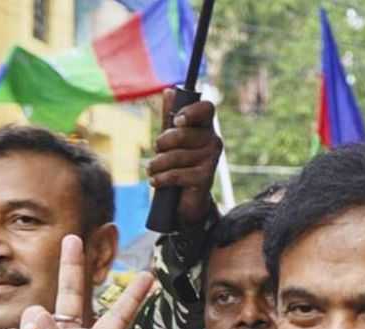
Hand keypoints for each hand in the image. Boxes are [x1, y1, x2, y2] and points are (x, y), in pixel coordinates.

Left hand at [148, 89, 221, 229]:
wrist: (184, 201)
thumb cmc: (178, 165)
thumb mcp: (171, 140)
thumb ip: (170, 117)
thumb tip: (169, 90)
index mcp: (205, 126)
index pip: (207, 108)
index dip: (191, 111)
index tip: (176, 120)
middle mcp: (213, 140)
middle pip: (181, 133)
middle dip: (161, 143)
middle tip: (156, 152)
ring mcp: (211, 159)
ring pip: (175, 155)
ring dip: (157, 164)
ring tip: (152, 170)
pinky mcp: (206, 178)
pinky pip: (176, 174)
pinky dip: (161, 178)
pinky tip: (155, 181)